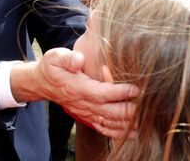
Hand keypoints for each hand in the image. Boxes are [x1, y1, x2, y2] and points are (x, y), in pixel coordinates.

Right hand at [12, 48, 137, 138]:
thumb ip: (67, 58)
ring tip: (144, 121)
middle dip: (130, 110)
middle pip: (110, 112)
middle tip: (146, 104)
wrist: (42, 83)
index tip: (136, 89)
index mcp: (78, 88)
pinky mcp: (86, 117)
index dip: (120, 93)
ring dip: (127, 123)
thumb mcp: (55, 57)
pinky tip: (131, 133)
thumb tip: (79, 60)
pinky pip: (103, 129)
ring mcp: (85, 113)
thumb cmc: (52, 67)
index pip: (103, 93)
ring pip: (109, 123)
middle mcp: (83, 104)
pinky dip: (118, 132)